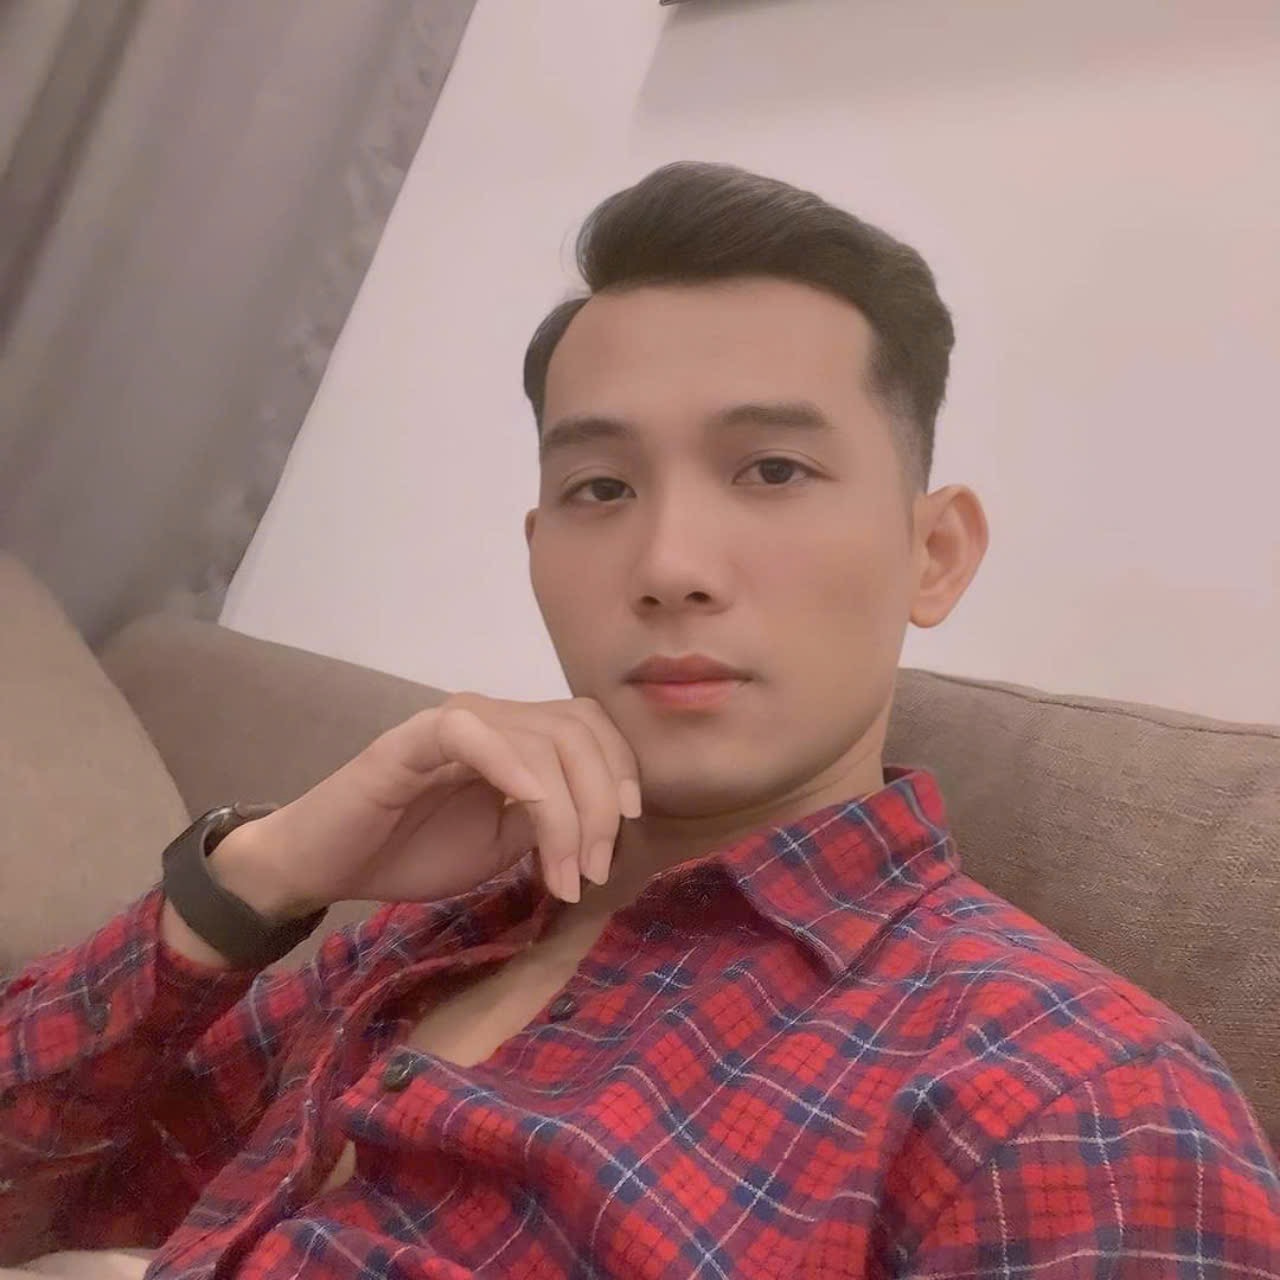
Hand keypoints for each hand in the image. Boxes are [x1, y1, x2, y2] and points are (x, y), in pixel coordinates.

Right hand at [208, 692, 642, 919]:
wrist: (326, 866)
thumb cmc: (412, 852)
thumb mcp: (503, 844)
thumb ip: (548, 822)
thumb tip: (603, 826)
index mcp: (517, 737)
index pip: (589, 725)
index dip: (621, 766)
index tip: (630, 825)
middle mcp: (491, 717)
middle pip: (577, 729)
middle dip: (602, 802)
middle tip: (595, 868)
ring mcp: (452, 725)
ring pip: (539, 738)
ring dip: (565, 812)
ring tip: (564, 875)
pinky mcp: (411, 741)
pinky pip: (469, 734)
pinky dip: (511, 767)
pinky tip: (530, 810)